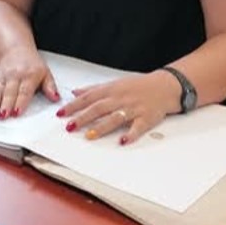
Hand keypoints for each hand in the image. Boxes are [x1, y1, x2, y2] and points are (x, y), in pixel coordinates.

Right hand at [0, 47, 59, 118]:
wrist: (16, 49)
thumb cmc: (32, 64)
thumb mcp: (46, 72)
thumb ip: (50, 86)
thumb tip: (56, 98)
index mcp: (29, 76)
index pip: (25, 91)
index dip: (20, 102)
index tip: (16, 113)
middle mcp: (15, 75)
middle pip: (9, 92)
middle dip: (5, 104)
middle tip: (3, 116)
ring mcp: (3, 76)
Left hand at [55, 72, 179, 144]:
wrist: (165, 86)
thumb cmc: (138, 86)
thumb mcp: (114, 83)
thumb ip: (93, 89)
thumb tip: (74, 92)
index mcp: (111, 90)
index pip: (88, 98)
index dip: (73, 106)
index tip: (61, 113)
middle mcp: (120, 99)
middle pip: (99, 108)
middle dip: (83, 117)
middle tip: (70, 126)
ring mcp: (133, 108)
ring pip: (115, 118)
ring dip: (102, 127)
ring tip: (89, 135)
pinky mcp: (146, 118)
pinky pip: (138, 127)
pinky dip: (131, 134)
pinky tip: (123, 141)